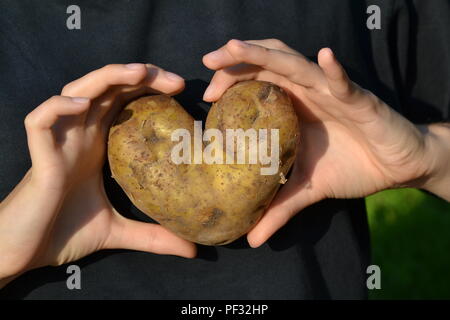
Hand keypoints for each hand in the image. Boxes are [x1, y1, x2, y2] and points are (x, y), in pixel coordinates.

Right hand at [0, 63, 195, 281]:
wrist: (26, 252)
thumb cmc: (64, 233)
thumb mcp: (118, 230)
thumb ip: (153, 236)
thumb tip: (192, 250)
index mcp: (97, 144)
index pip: (124, 101)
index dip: (149, 87)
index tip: (180, 89)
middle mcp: (79, 136)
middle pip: (107, 89)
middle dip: (139, 75)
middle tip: (175, 79)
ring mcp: (58, 142)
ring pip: (76, 91)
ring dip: (106, 77)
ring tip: (139, 72)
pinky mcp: (38, 155)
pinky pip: (41, 119)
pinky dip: (60, 106)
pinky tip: (83, 105)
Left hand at [202, 39, 442, 247]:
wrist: (395, 167)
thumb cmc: (351, 166)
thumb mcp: (308, 188)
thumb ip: (280, 208)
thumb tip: (252, 240)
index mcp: (292, 106)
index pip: (256, 83)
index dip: (230, 82)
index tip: (207, 98)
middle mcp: (307, 93)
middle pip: (268, 65)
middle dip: (237, 59)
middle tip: (208, 62)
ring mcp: (332, 94)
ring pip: (297, 65)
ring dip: (266, 54)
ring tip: (235, 48)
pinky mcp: (361, 102)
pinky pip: (345, 84)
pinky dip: (334, 71)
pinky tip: (324, 56)